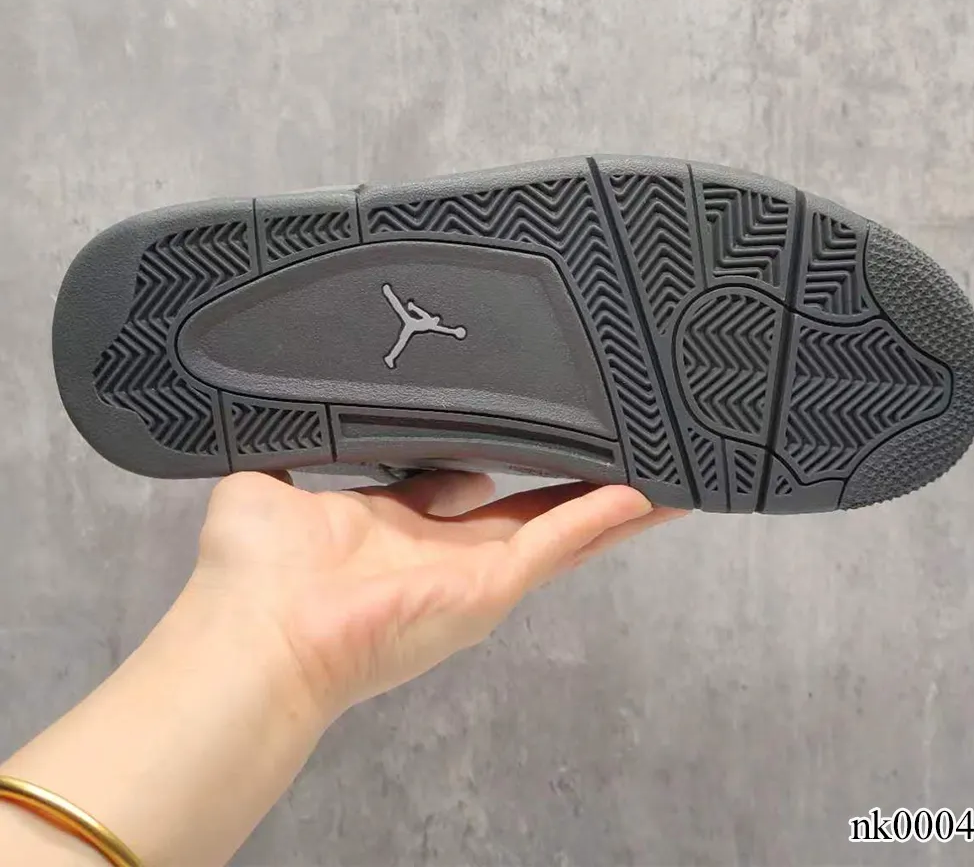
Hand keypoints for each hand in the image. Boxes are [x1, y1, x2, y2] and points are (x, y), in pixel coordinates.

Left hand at [187, 471, 684, 722]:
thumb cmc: (251, 569)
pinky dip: (601, 520)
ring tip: (656, 477)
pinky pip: (557, 545)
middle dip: (571, 485)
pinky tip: (646, 495)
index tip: (523, 426)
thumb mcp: (275, 478)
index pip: (463, 489)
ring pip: (558, 531)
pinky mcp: (489, 589)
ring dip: (607, 504)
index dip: (495, 460)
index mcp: (396, 528)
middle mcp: (442, 553)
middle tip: (614, 449)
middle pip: (526, 512)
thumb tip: (332, 406)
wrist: (257, 633)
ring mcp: (472, 576)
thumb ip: (305, 441)